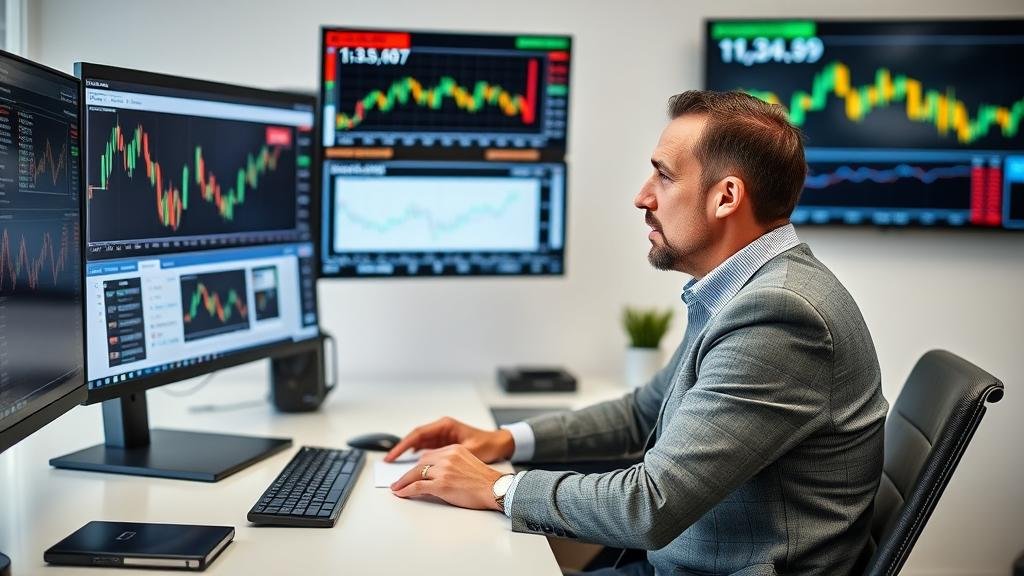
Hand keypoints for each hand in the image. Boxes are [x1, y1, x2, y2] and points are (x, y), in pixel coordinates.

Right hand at [384, 416, 513, 463]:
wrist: (500, 444)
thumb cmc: (488, 445)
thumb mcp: (468, 451)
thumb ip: (449, 457)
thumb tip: (429, 463)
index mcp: (445, 426)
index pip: (418, 434)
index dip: (402, 445)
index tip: (393, 455)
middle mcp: (442, 428)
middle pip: (415, 438)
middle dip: (401, 449)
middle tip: (389, 461)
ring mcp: (443, 435)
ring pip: (419, 443)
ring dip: (408, 453)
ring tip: (396, 465)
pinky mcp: (445, 443)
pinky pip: (426, 448)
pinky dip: (417, 455)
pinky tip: (412, 464)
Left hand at [390, 445, 504, 510]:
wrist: (495, 489)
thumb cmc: (485, 482)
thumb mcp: (467, 464)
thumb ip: (451, 464)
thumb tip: (437, 474)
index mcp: (454, 450)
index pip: (430, 455)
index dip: (419, 465)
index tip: (412, 471)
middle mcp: (447, 457)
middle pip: (420, 463)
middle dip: (408, 473)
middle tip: (399, 481)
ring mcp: (443, 470)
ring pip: (416, 474)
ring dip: (403, 482)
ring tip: (397, 488)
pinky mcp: (441, 484)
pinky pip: (417, 486)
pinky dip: (406, 490)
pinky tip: (401, 493)